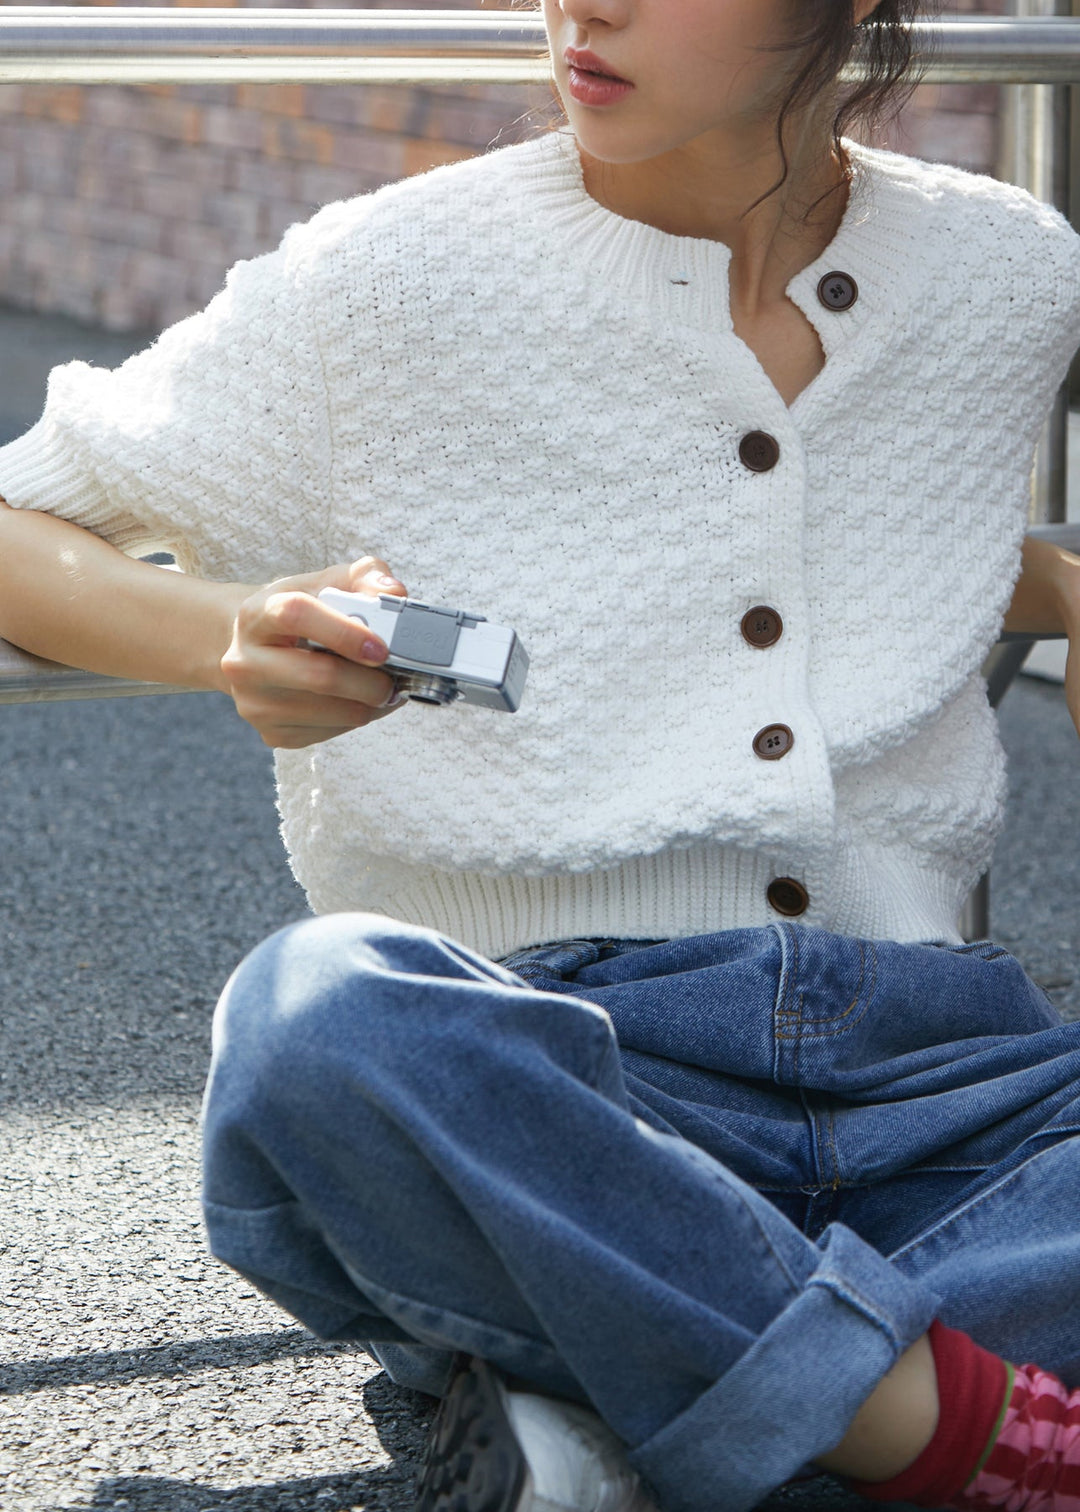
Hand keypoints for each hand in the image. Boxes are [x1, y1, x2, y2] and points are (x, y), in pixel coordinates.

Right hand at [220, 556, 408, 747]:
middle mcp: (245, 662)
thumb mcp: (326, 582)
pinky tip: (360, 701)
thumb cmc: (300, 612)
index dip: (344, 632)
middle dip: (371, 681)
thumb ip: (364, 577)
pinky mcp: (271, 733)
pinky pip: (330, 733)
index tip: (380, 649)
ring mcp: (255, 703)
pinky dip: (357, 720)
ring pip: (333, 713)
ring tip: (382, 688)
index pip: (296, 615)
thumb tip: (395, 594)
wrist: (256, 648)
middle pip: (319, 676)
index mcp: (257, 614)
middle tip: (395, 677)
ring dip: (371, 704)